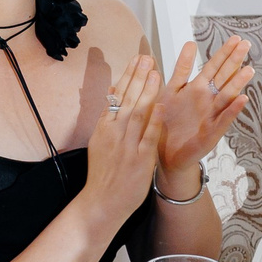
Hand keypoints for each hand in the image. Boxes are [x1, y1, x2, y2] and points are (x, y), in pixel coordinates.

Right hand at [84, 53, 163, 223]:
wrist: (102, 203)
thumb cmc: (103, 173)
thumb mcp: (100, 142)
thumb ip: (109, 118)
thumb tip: (113, 91)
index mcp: (104, 128)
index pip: (116, 97)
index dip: (128, 77)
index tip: (137, 60)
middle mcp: (114, 134)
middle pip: (127, 100)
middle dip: (138, 77)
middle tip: (147, 58)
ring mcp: (127, 147)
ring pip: (138, 114)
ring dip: (147, 92)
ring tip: (155, 73)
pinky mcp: (140, 160)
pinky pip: (148, 137)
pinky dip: (155, 121)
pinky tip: (161, 105)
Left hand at [154, 37, 253, 186]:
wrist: (165, 154)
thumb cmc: (168, 122)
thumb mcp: (171, 91)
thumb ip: (182, 69)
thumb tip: (190, 44)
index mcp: (196, 89)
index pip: (213, 67)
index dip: (223, 53)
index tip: (235, 38)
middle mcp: (206, 99)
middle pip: (223, 76)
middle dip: (233, 60)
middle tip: (245, 45)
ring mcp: (210, 115)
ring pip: (226, 95)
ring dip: (237, 83)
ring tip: (248, 70)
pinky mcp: (209, 132)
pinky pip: (222, 120)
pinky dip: (232, 110)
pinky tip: (242, 100)